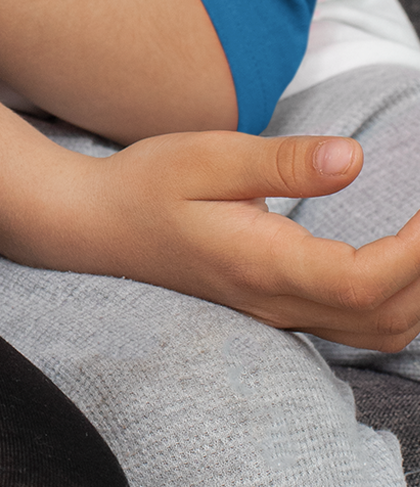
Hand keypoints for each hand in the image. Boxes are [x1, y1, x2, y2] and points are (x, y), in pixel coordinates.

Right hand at [65, 130, 419, 351]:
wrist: (98, 227)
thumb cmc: (147, 184)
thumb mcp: (207, 156)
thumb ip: (281, 162)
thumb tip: (354, 159)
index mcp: (264, 265)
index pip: (364, 281)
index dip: (416, 251)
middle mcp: (278, 302)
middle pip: (386, 319)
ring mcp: (279, 312)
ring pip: (378, 331)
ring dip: (417, 291)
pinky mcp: (278, 307)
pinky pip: (357, 324)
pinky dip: (396, 298)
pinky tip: (400, 257)